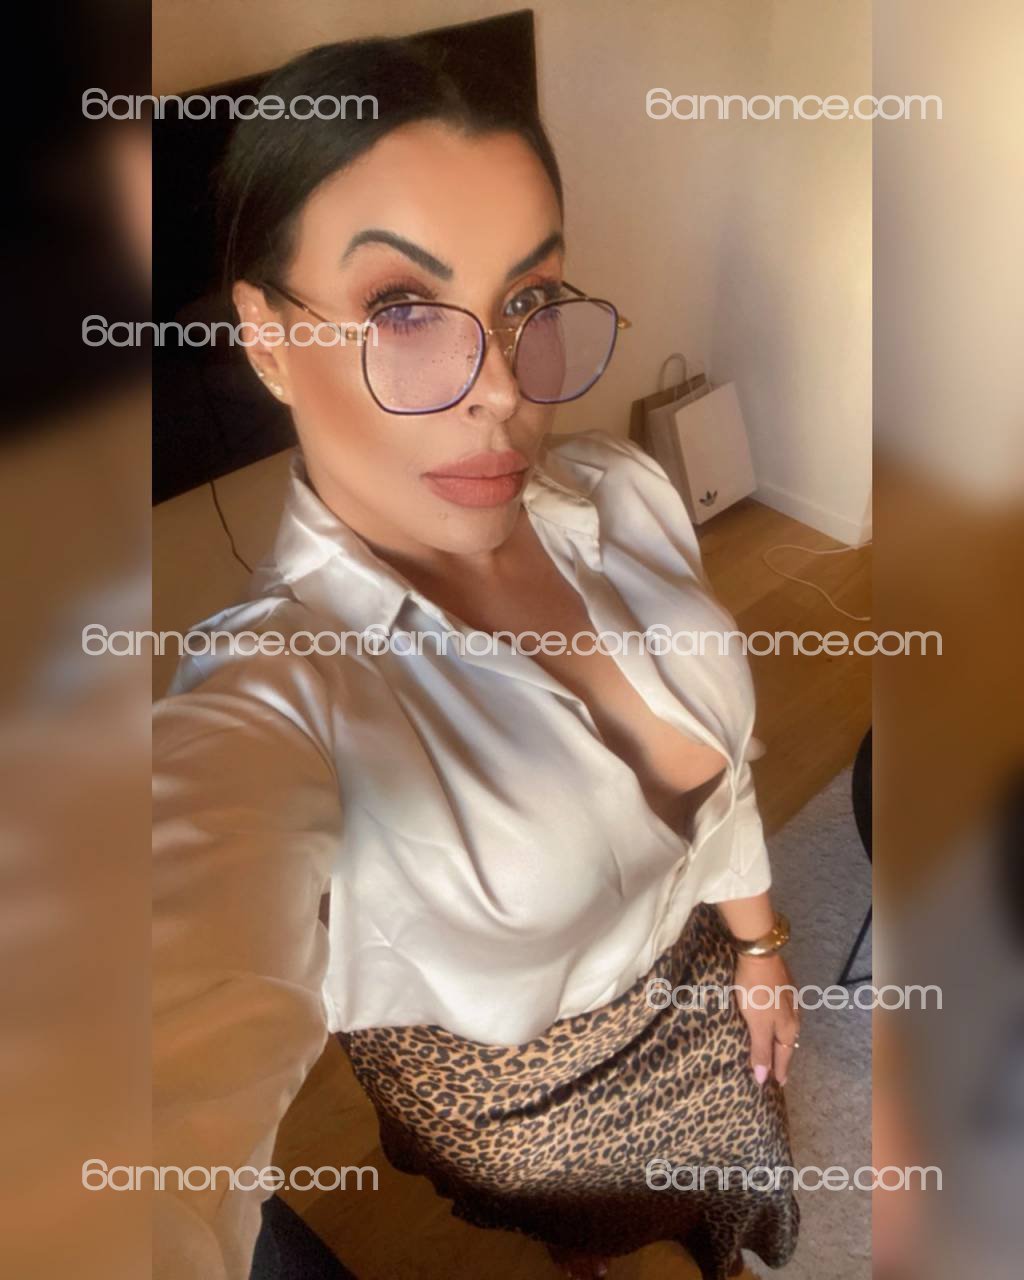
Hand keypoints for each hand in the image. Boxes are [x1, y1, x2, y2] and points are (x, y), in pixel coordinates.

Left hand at [732, 951, 800, 1086]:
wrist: (760, 955)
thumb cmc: (757, 993)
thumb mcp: (757, 1024)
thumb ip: (760, 1050)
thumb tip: (763, 1079)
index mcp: (788, 1027)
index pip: (784, 1055)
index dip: (780, 1070)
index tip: (779, 1084)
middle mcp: (793, 1015)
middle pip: (787, 1041)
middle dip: (782, 1056)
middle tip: (778, 1070)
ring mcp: (789, 999)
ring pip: (785, 1026)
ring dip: (780, 1039)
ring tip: (776, 1048)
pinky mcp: (781, 986)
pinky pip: (781, 1013)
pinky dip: (776, 1023)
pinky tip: (773, 1020)